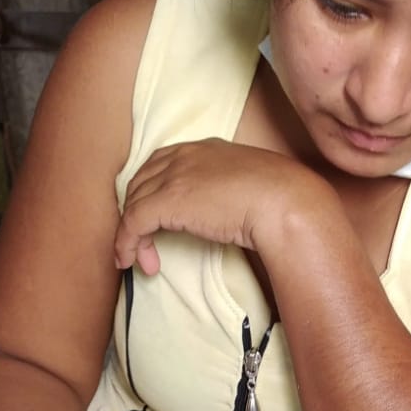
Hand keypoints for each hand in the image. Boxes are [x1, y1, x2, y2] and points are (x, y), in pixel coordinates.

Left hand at [114, 139, 318, 274]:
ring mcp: (173, 177)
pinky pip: (133, 223)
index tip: (153, 217)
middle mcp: (183, 156)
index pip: (161, 164)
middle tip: (145, 242)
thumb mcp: (249, 184)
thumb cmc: (280, 198)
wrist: (284, 202)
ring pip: (134, 204)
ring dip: (132, 235)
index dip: (151, 191)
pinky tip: (132, 262)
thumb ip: (231, 189)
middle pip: (141, 183)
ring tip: (141, 261)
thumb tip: (231, 210)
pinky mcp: (166, 201)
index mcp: (205, 149)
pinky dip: (126, 243)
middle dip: (136, 214)